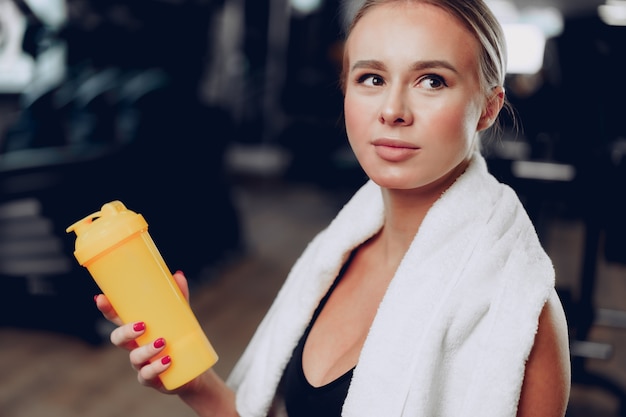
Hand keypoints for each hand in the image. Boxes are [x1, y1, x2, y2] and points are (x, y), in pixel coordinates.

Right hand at [94, 271, 195, 393]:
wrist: (193, 371)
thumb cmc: (180, 340)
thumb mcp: (181, 316)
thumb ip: (179, 297)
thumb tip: (178, 275)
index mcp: (136, 329)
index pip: (116, 319)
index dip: (106, 310)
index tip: (101, 298)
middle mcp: (134, 347)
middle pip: (118, 339)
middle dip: (125, 332)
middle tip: (142, 325)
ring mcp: (141, 364)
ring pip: (134, 358)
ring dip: (146, 350)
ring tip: (162, 342)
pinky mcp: (152, 379)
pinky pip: (147, 375)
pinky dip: (156, 368)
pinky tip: (167, 360)